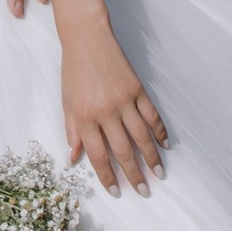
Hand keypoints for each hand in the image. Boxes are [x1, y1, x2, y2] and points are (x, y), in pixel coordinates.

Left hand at [60, 17, 166, 197]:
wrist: (87, 38)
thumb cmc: (74, 71)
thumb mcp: (67, 102)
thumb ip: (72, 131)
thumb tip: (74, 158)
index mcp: (85, 117)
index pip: (98, 156)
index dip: (108, 176)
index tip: (116, 192)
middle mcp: (106, 112)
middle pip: (123, 151)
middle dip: (134, 175)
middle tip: (144, 191)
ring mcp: (124, 100)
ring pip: (142, 136)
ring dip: (152, 158)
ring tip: (159, 174)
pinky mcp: (138, 89)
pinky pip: (152, 115)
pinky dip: (160, 131)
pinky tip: (165, 145)